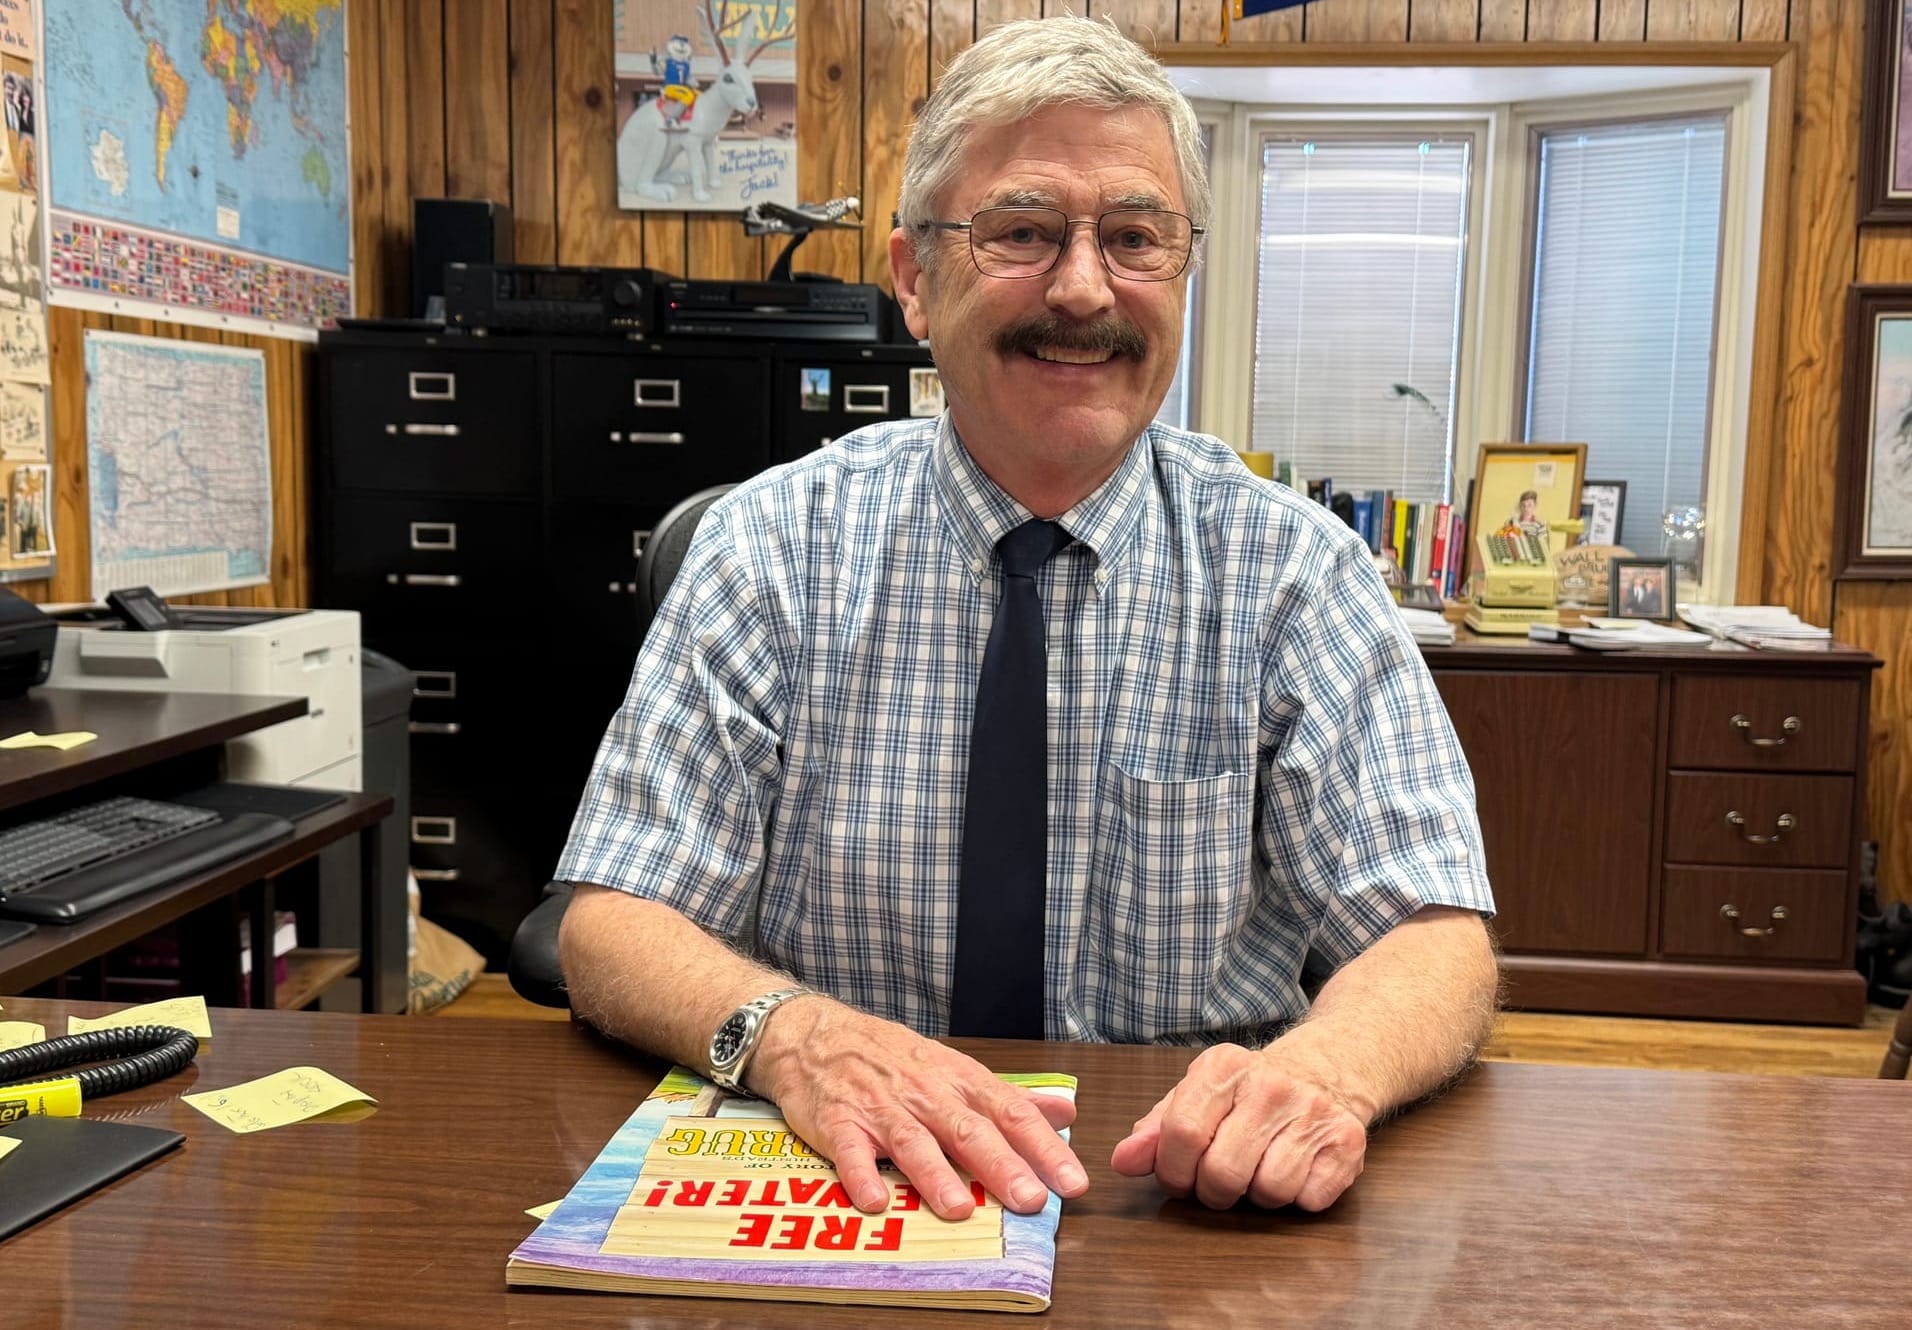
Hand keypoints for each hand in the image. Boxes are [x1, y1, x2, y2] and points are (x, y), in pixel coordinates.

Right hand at [751, 999, 1087, 1221]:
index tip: (1073, 1182)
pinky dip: (861, 1175)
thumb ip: (1008, 1097)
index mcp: (959, 1081)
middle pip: (969, 1131)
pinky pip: (851, 1151)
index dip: (1044, 1147)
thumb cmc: (892, 1059)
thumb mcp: (955, 1068)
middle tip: (1031, 1201)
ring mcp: (881, 1109)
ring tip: (961, 1208)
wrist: (817, 1036)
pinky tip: (875, 1201)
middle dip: (1002, 1166)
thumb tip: (1066, 1113)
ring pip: (914, 1143)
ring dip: (937, 1176)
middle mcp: (926, 1094)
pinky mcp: (838, 1122)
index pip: (1010, 1113)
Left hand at [1109, 1042, 1367, 1210]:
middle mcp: (1270, 1085)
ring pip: (1268, 1191)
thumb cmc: (1249, 1092)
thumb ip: (1155, 1130)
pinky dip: (1297, 1198)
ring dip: (1257, 1195)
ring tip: (1259, 1169)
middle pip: (1223, 1172)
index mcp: (1223, 1067)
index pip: (1182, 1132)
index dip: (1173, 1171)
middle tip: (1220, 1181)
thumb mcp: (1197, 1095)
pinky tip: (1296, 1169)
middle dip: (1213, 1192)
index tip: (1179, 1179)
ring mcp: (1312, 1112)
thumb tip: (1122, 1162)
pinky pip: (1308, 1200)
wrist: (1327, 1070)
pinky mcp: (1347, 1142)